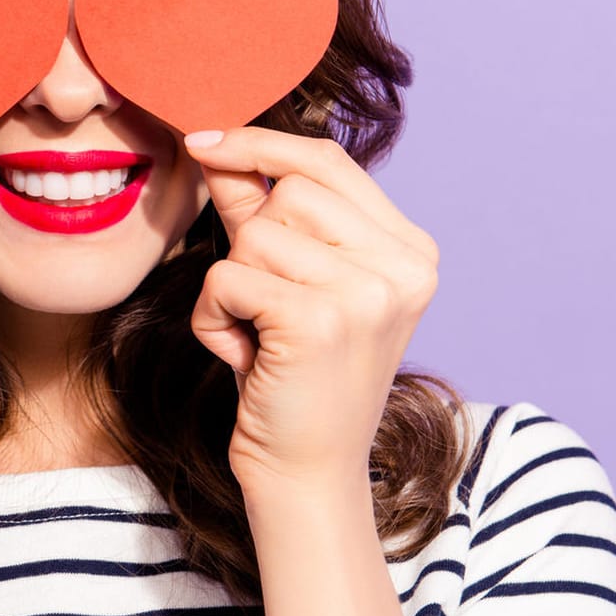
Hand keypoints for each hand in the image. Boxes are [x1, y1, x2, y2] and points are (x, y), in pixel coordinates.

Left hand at [183, 127, 439, 490]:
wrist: (305, 472)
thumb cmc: (290, 374)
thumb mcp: (284, 280)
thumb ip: (257, 208)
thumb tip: (214, 144)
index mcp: (411, 250)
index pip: (328, 161)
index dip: (260, 145)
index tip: (203, 143)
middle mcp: (405, 266)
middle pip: (288, 192)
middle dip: (251, 243)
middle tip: (268, 308)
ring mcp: (369, 293)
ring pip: (254, 234)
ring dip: (231, 286)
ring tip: (260, 336)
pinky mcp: (322, 320)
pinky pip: (227, 277)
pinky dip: (213, 317)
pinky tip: (246, 356)